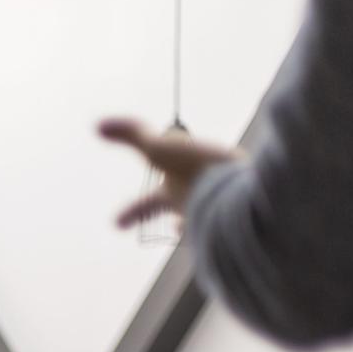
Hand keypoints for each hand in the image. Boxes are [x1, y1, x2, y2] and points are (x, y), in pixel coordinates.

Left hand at [99, 118, 242, 228]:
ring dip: (210, 219)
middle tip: (176, 226)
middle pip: (183, 217)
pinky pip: (246, 220)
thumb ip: (133, 135)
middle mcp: (195, 213)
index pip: (145, 205)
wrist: (246, 200)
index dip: (131, 212)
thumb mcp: (161, 149)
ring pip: (213, 220)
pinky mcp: (253, 220)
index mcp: (172, 198)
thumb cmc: (199, 174)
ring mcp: (224, 219)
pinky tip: (256, 219)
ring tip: (219, 221)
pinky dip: (246, 217)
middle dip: (179, 220)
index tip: (115, 224)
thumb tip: (96, 125)